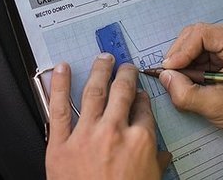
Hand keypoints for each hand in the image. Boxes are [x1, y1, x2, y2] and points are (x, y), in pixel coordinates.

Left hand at [46, 54, 171, 178]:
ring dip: (99, 70)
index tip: (139, 92)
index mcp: (140, 141)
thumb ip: (156, 165)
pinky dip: (59, 85)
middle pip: (122, 92)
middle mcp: (115, 131)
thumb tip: (164, 156)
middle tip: (125, 66)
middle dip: (125, 75)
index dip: (141, 98)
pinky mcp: (60, 143)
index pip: (143, 109)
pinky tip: (61, 68)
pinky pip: (59, 108)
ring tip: (102, 58)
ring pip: (94, 91)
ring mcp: (86, 134)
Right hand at [159, 21, 222, 141]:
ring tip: (184, 80)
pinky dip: (192, 61)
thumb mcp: (216, 106)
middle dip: (181, 57)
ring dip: (185, 60)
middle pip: (196, 34)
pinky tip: (193, 76)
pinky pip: (201, 46)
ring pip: (195, 40)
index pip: (200, 34)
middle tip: (172, 77)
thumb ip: (186, 92)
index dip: (180, 52)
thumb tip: (165, 76)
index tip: (168, 70)